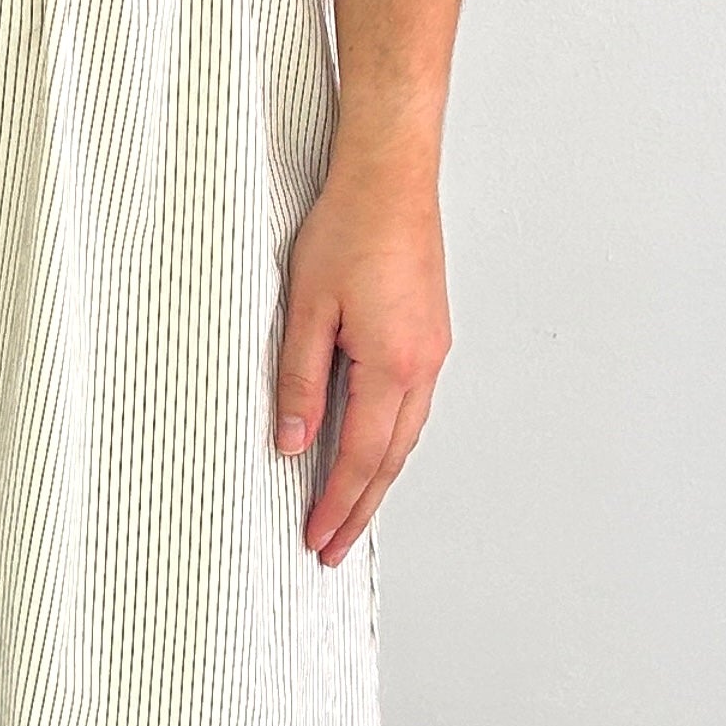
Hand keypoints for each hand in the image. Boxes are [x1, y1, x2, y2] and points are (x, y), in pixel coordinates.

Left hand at [273, 150, 450, 567]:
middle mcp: (422, 366)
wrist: (391, 177)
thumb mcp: (306, 308)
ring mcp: (432, 351)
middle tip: (332, 548)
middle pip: (392, 459)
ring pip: (406, 436)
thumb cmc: (348, 228)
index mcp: (392, 365)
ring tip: (350, 512)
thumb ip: (299, 380)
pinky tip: (372, 449)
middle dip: (360, 508)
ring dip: (378, 478)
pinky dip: (391, 441)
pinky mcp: (430, 335)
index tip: (317, 539)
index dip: (338, 504)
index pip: (362, 457)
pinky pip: (412, 407)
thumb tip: (293, 443)